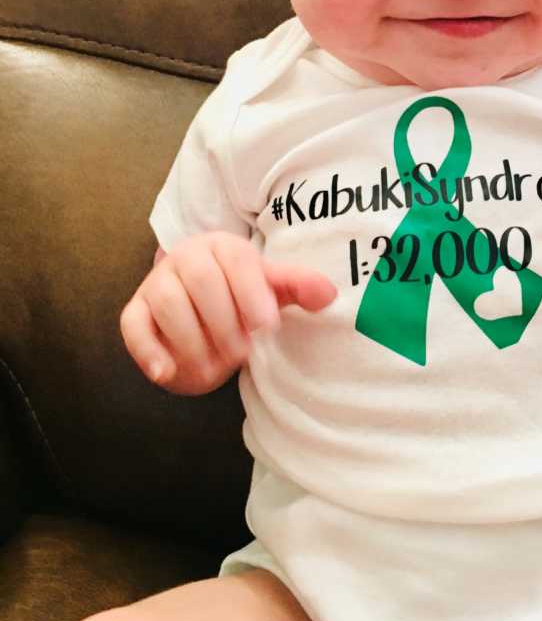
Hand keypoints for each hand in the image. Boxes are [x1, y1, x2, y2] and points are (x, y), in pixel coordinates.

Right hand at [120, 231, 336, 394]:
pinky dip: (147, 351)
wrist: (198, 304)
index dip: (253, 294)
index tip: (268, 327)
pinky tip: (166, 373)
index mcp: (224, 247)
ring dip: (194, 343)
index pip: (238, 263)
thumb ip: (299, 287)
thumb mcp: (271, 289)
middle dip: (225, 323)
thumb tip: (329, 295)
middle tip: (243, 354)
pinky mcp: (136, 311)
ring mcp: (157, 284)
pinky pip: (134, 326)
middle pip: (202, 282)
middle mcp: (186, 258)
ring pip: (170, 305)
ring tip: (215, 370)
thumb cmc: (241, 295)